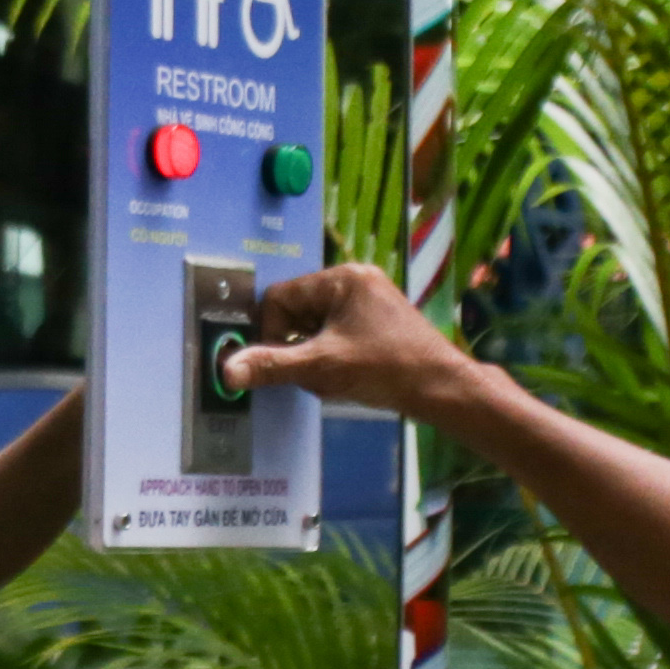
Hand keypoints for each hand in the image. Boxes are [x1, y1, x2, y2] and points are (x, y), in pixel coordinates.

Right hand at [221, 262, 499, 435]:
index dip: (271, 332)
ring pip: (317, 325)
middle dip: (296, 345)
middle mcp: (356, 280)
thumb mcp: (322, 368)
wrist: (443, 389)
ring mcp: (371, 300)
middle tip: (310, 374)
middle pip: (298, 309)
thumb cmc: (384, 369)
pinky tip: (346, 378)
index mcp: (342, 278)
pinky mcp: (380, 321)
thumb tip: (226, 371)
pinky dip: (332, 356)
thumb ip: (272, 366)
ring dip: (314, 355)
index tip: (282, 363)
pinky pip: (338, 332)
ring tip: (332, 378)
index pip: (281, 297)